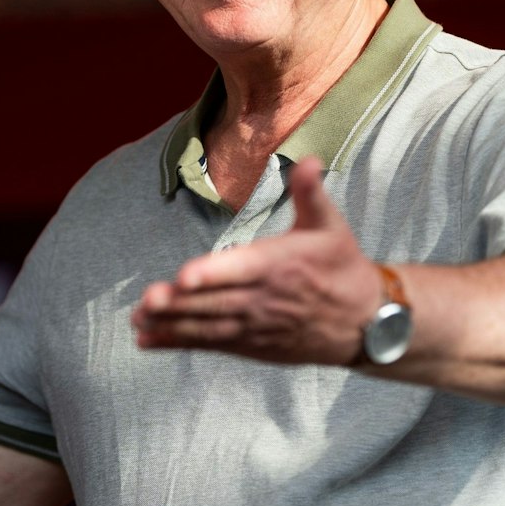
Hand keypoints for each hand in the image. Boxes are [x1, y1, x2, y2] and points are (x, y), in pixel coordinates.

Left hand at [131, 156, 385, 364]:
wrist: (366, 323)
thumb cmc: (342, 267)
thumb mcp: (332, 227)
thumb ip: (311, 194)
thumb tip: (309, 159)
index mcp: (280, 265)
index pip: (242, 269)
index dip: (213, 273)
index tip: (185, 276)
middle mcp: (265, 298)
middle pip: (217, 302)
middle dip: (181, 303)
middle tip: (148, 300)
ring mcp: (256, 326)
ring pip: (209, 326)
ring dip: (172, 325)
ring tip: (138, 320)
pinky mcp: (251, 345)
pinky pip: (211, 344)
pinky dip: (178, 343)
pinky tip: (147, 340)